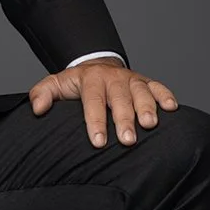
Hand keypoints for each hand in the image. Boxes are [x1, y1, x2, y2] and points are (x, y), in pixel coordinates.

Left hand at [29, 58, 178, 147]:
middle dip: (124, 118)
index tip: (98, 142)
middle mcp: (113, 78)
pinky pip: (159, 86)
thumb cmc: (76, 84)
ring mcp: (132, 79)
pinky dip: (166, 95)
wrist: (97, 67)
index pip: (92, 101)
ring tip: (150, 125)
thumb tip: (37, 109)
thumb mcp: (55, 85)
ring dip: (147, 107)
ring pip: (141, 92)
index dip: (95, 122)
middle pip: (119, 98)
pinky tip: (172, 109)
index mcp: (90, 79)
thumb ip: (42, 94)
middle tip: (127, 140)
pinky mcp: (146, 82)